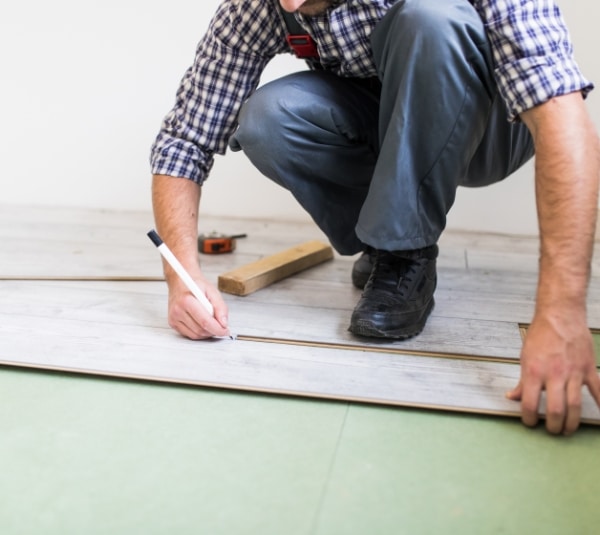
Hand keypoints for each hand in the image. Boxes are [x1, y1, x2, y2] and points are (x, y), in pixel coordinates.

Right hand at [167, 272, 230, 339]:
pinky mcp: (173, 323)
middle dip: (214, 331)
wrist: (181, 281)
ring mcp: (174, 318)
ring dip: (207, 333)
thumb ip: (220, 307)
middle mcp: (178, 310)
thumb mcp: (213, 291)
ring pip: (195, 335)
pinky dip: (199, 333)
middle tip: (222, 327)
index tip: (226, 331)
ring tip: (212, 323)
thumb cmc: (197, 285)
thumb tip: (224, 323)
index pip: (205, 321)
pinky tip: (203, 324)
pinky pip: (189, 334)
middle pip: (200, 330)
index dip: (218, 329)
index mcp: (187, 301)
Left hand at [506, 311, 599, 434]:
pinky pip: (598, 390)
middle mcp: (554, 374)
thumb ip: (521, 380)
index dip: (528, 418)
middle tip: (552, 430)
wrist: (560, 315)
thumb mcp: (524, 357)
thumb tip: (512, 396)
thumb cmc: (541, 335)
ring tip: (568, 430)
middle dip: (553, 426)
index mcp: (533, 372)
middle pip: (555, 410)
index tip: (530, 423)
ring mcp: (573, 372)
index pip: (529, 403)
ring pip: (575, 406)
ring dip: (572, 422)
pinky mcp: (588, 368)